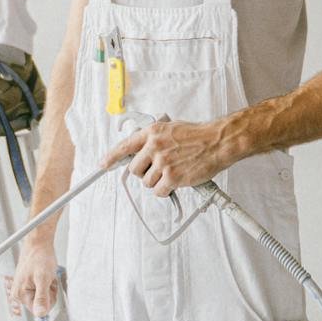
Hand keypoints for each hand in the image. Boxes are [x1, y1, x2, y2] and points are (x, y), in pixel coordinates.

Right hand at [5, 236, 61, 318]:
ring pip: (43, 296)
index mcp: (20, 294)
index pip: (38, 310)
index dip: (48, 299)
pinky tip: (45, 273)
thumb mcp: (43, 278)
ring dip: (49, 287)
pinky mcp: (28, 283)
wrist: (39, 242)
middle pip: (41, 304)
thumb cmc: (40, 257)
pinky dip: (47, 283)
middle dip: (48, 292)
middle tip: (48, 279)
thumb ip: (41, 298)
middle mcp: (19, 293)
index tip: (48, 286)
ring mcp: (23, 288)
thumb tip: (40, 314)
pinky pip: (42, 289)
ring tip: (46, 274)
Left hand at [104, 117, 235, 196]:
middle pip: (134, 169)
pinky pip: (158, 191)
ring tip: (173, 172)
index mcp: (152, 132)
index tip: (103, 165)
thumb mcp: (171, 129)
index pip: (125, 146)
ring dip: (158, 181)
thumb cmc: (199, 136)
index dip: (111, 157)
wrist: (218, 142)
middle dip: (144, 173)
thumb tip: (141, 151)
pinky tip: (176, 182)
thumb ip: (154, 139)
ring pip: (146, 182)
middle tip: (158, 170)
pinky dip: (165, 190)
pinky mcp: (172, 177)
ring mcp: (162, 163)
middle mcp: (154, 147)